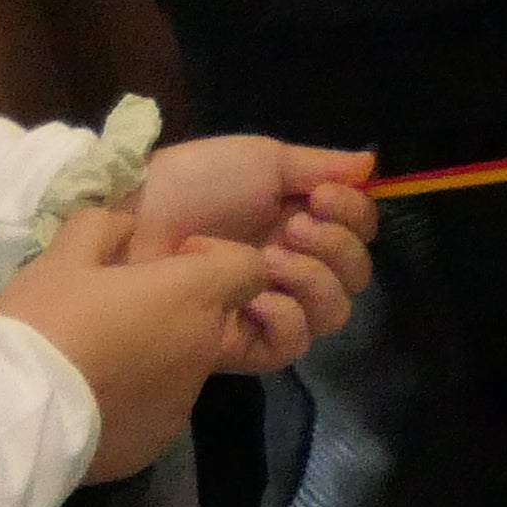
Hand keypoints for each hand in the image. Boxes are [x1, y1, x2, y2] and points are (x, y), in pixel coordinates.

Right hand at [0, 207, 281, 479]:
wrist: (14, 414)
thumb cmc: (46, 324)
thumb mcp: (62, 257)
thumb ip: (103, 228)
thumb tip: (125, 226)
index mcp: (192, 297)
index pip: (250, 271)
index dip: (216, 260)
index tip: (166, 266)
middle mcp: (202, 349)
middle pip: (210, 319)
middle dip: (175, 310)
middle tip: (117, 312)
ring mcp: (183, 401)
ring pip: (182, 366)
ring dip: (153, 356)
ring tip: (94, 358)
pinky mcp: (157, 441)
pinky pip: (156, 408)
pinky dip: (135, 399)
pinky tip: (89, 397)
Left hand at [123, 135, 377, 346]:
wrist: (135, 222)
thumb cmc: (193, 185)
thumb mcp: (261, 161)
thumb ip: (318, 165)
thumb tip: (371, 165)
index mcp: (299, 222)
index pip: (358, 233)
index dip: (354, 216)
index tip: (323, 196)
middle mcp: (292, 266)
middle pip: (355, 276)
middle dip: (335, 247)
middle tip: (293, 227)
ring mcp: (267, 305)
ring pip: (332, 313)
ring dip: (312, 279)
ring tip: (268, 260)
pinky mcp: (240, 342)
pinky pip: (289, 346)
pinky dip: (284, 319)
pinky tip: (257, 300)